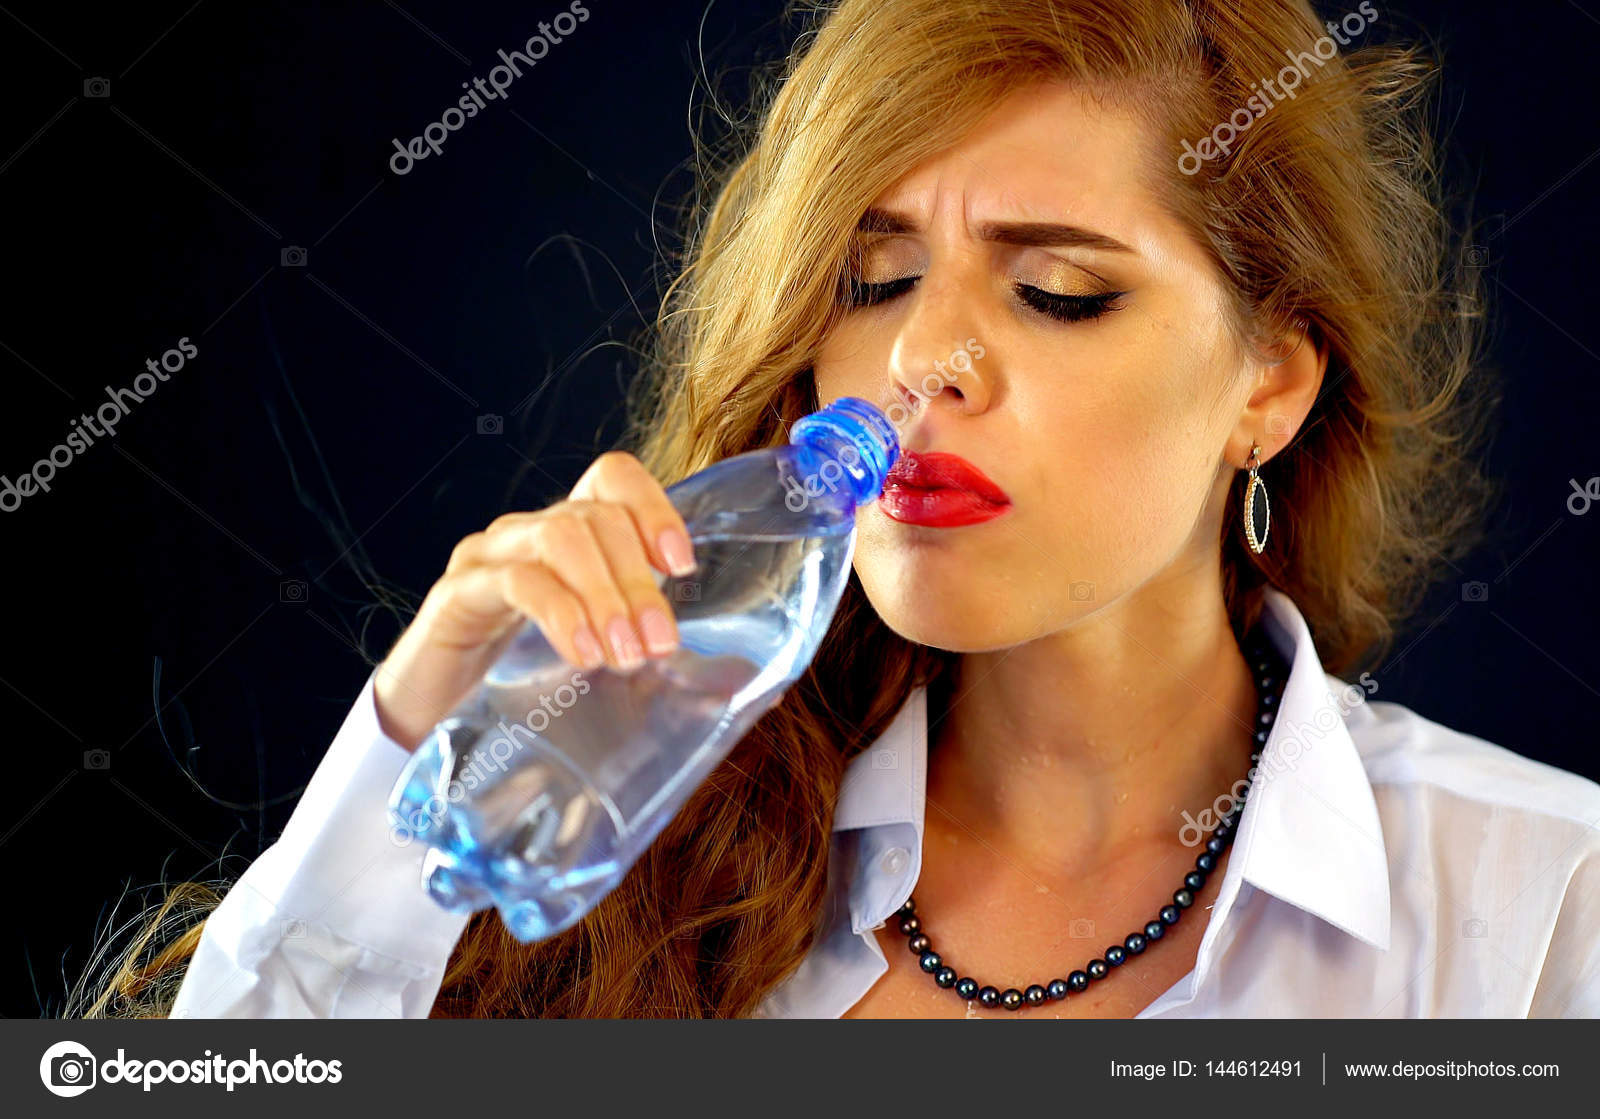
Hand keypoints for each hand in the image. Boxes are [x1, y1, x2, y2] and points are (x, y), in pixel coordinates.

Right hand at [373, 451, 697, 749]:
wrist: (432, 722)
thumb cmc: (524, 684)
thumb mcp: (601, 659)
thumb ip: (659, 655)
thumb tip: (747, 683)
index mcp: (569, 536)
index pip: (612, 478)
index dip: (653, 507)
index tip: (680, 565)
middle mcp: (528, 533)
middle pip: (594, 517)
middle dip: (637, 580)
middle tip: (657, 644)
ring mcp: (487, 558)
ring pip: (559, 538)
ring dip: (604, 595)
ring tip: (622, 654)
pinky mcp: (457, 596)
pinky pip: (514, 580)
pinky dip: (559, 613)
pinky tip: (582, 652)